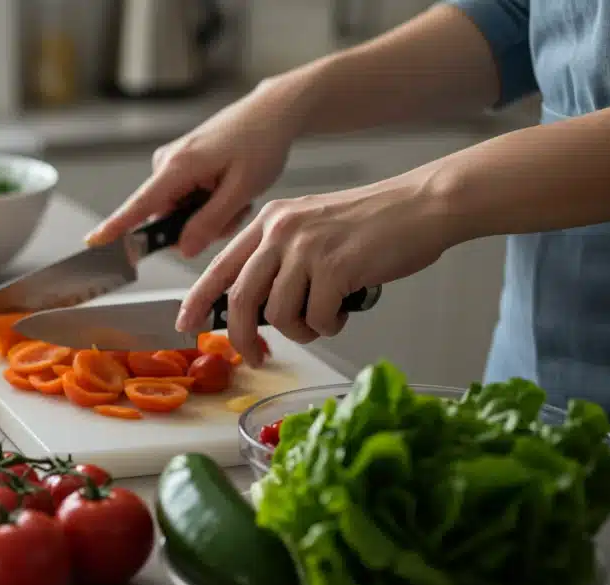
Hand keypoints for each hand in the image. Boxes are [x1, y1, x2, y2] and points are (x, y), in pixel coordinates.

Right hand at [84, 88, 301, 257]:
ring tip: (237, 198)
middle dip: (199, 226)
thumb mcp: (242, 189)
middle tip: (235, 212)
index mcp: (179, 166)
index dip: (117, 226)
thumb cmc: (260, 143)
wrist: (271, 113)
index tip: (95, 241)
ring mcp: (172, 164)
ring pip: (180, 212)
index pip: (141, 204)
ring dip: (209, 216)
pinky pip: (186, 200)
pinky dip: (209, 204)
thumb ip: (210, 222)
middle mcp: (167, 163)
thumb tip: (182, 249)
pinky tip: (229, 190)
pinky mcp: (180, 166)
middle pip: (165, 218)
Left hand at [176, 175, 460, 364]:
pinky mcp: (335, 266)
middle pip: (242, 297)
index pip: (220, 265)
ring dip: (301, 330)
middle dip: (243, 336)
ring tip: (324, 319)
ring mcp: (307, 247)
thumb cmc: (374, 223)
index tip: (186, 323)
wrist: (423, 204)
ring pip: (279, 313)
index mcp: (270, 220)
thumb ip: (281, 257)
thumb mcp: (312, 227)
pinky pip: (317, 317)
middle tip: (255, 355)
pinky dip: (329, 324)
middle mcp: (281, 230)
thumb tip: (258, 305)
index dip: (199, 299)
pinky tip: (345, 310)